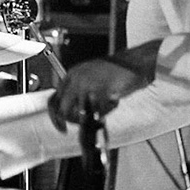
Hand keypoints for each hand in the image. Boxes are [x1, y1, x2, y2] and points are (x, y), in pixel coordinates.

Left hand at [46, 40, 161, 130]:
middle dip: (74, 121)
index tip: (62, 127)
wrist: (136, 62)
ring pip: (82, 114)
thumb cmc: (116, 72)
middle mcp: (75, 79)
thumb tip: (69, 113)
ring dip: (96, 114)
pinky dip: (107, 111)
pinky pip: (98, 112)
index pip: (53, 100)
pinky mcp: (100, 90)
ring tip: (109, 102)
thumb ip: (78, 93)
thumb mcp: (91, 79)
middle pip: (63, 110)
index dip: (57, 117)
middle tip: (86, 123)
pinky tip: (115, 100)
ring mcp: (87, 84)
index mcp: (71, 75)